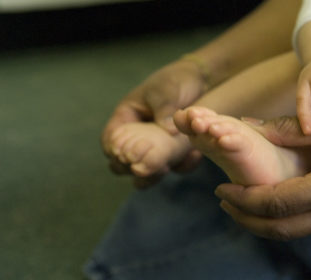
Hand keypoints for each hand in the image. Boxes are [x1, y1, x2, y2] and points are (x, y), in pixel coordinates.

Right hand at [102, 58, 207, 175]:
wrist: (201, 80)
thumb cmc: (175, 80)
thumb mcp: (166, 91)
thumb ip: (164, 110)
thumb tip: (168, 132)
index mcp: (127, 118)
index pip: (110, 141)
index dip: (113, 152)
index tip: (125, 158)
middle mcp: (139, 136)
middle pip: (125, 162)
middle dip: (132, 169)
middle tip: (145, 170)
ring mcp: (157, 146)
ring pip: (149, 170)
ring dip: (155, 174)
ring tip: (166, 168)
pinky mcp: (176, 151)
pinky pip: (176, 165)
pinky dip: (183, 165)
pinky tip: (194, 156)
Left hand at [215, 108, 310, 239]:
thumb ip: (290, 130)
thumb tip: (250, 127)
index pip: (276, 204)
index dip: (244, 199)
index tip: (222, 190)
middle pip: (281, 229)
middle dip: (247, 218)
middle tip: (226, 202)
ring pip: (299, 231)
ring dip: (270, 220)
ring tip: (249, 201)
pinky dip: (296, 218)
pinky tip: (285, 202)